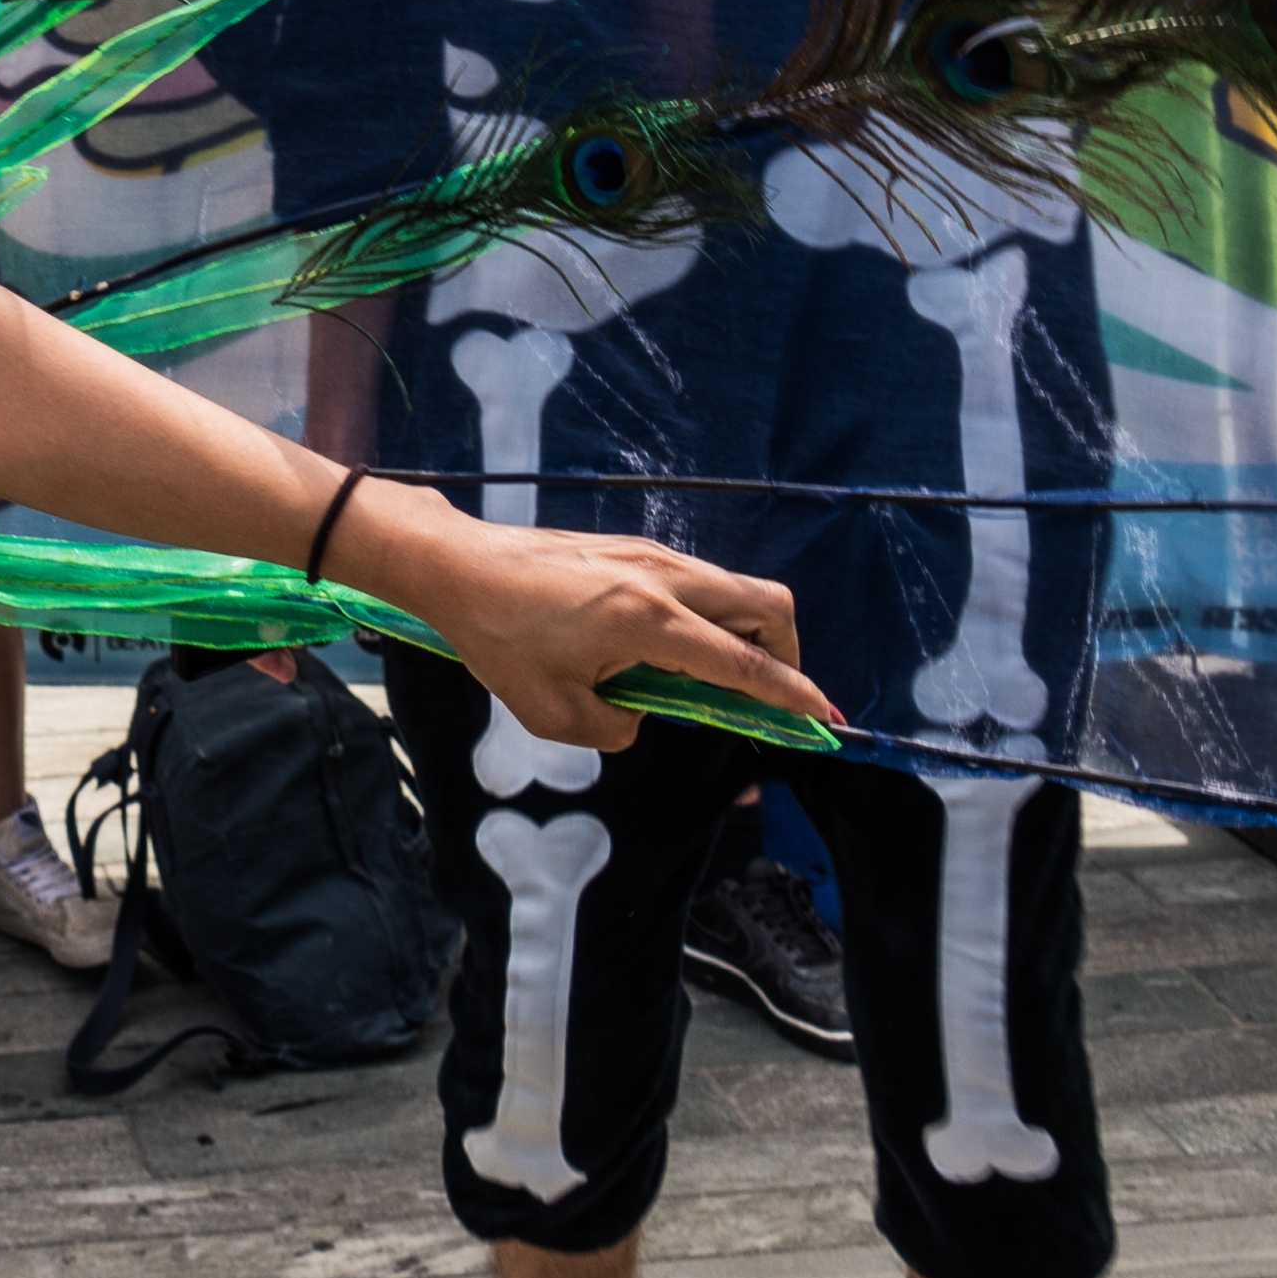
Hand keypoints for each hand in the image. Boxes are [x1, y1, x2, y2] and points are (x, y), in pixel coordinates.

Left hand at [366, 497, 831, 759]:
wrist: (456, 566)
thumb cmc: (497, 639)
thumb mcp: (554, 713)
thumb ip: (617, 728)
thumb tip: (645, 713)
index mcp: (649, 622)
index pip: (745, 664)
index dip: (789, 695)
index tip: (819, 717)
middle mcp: (663, 580)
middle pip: (768, 606)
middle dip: (786, 655)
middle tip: (770, 697)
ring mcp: (650, 556)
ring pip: (736, 589)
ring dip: (746, 635)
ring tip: (712, 681)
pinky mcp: (633, 549)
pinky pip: (699, 582)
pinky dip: (711, 616)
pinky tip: (672, 651)